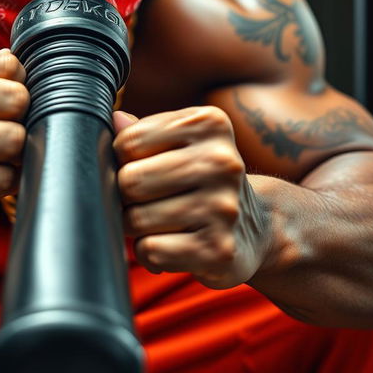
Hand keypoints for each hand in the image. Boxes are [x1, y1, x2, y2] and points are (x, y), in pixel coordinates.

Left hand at [113, 107, 267, 287]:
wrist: (258, 227)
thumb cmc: (204, 179)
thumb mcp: (182, 144)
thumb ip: (144, 132)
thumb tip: (114, 119)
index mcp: (209, 123)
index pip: (129, 141)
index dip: (122, 160)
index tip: (143, 168)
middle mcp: (220, 161)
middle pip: (130, 180)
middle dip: (126, 196)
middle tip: (146, 200)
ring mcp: (222, 207)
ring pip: (136, 219)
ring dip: (137, 227)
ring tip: (161, 222)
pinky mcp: (218, 250)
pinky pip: (150, 251)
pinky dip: (149, 253)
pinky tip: (172, 245)